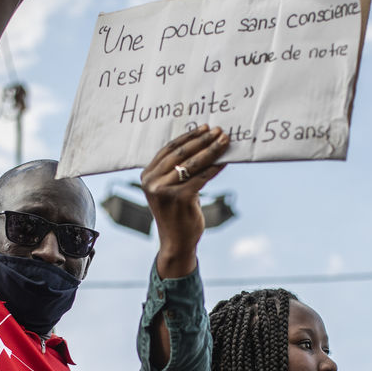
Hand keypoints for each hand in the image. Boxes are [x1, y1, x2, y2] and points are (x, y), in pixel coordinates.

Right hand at [141, 127, 229, 276]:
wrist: (176, 242)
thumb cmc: (177, 214)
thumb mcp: (171, 189)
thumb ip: (177, 170)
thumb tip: (202, 145)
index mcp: (147, 176)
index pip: (169, 149)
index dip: (188, 137)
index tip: (205, 128)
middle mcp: (152, 182)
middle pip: (181, 153)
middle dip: (203, 140)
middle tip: (219, 132)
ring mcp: (164, 190)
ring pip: (192, 164)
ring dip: (211, 150)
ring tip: (224, 141)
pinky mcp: (179, 198)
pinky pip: (201, 178)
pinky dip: (215, 168)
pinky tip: (224, 161)